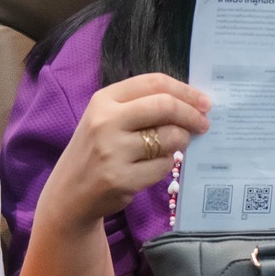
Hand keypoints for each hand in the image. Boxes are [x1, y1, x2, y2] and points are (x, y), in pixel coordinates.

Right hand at [44, 73, 211, 222]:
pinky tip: (156, 165)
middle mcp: (105, 121)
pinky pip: (163, 166)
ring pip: (169, 138)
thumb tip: (192, 103)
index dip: (185, 91)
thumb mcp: (107, 119)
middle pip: (165, 106)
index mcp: (104, 100)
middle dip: (191, 115)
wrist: (70, 192)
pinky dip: (167, 164)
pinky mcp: (122, 179)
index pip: (154, 83)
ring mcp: (112, 151)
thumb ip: (141, 106)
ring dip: (181, 141)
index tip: (204, 102)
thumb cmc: (96, 150)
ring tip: (177, 145)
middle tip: (203, 124)